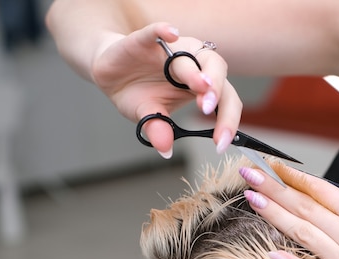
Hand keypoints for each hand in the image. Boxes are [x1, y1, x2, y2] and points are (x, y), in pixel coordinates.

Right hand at [90, 23, 241, 156]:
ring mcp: (172, 50)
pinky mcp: (146, 40)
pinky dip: (164, 31)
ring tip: (201, 85)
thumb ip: (159, 128)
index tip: (221, 143)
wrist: (111, 73)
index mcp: (201, 86)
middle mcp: (193, 64)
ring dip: (196, 71)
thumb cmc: (138, 93)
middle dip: (217, 91)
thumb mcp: (148, 115)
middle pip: (217, 71)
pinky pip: (157, 32)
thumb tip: (165, 148)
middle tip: (209, 109)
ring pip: (193, 54)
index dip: (227, 120)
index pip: (224, 100)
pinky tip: (171, 34)